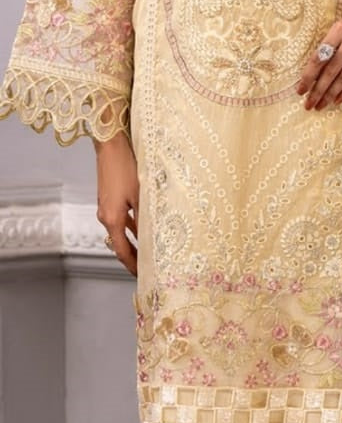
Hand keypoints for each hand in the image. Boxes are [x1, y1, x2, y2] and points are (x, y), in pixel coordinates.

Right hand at [94, 131, 139, 275]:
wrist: (111, 145)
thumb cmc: (125, 167)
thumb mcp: (141, 194)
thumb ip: (146, 218)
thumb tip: (154, 236)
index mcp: (112, 219)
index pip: (123, 251)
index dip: (133, 266)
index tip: (143, 277)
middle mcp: (105, 216)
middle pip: (120, 245)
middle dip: (134, 258)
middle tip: (148, 269)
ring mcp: (106, 208)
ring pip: (120, 232)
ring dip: (133, 242)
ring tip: (148, 252)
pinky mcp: (108, 200)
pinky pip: (120, 221)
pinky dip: (130, 228)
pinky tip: (142, 229)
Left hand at [297, 18, 341, 109]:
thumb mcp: (339, 29)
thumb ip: (327, 47)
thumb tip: (310, 75)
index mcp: (339, 30)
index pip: (319, 58)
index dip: (308, 76)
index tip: (300, 91)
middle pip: (331, 71)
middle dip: (318, 90)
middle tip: (309, 104)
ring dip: (331, 94)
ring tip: (320, 105)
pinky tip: (337, 100)